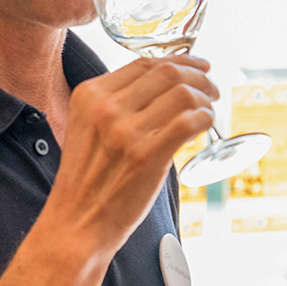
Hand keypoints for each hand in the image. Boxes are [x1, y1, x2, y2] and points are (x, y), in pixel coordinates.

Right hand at [41, 56, 218, 255]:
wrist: (75, 224)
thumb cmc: (87, 182)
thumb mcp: (87, 130)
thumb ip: (115, 106)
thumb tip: (162, 90)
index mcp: (89, 96)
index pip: (144, 63)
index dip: (177, 61)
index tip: (195, 67)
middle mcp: (107, 108)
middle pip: (167, 72)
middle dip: (198, 75)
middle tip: (211, 88)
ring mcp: (127, 131)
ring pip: (183, 93)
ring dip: (206, 98)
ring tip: (210, 109)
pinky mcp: (148, 155)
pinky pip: (190, 121)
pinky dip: (206, 118)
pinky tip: (207, 126)